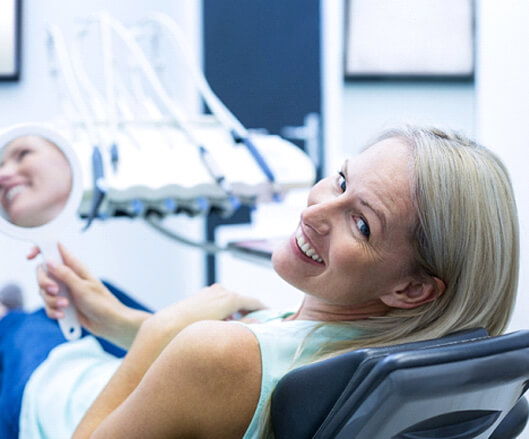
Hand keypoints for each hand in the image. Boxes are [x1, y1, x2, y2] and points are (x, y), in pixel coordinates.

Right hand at [35, 243, 149, 347]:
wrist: (108, 323)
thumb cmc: (101, 303)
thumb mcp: (82, 287)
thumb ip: (65, 274)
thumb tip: (50, 261)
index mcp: (75, 267)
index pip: (56, 250)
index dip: (41, 249)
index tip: (30, 256)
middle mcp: (68, 277)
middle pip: (43, 273)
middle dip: (45, 283)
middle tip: (56, 290)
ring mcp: (64, 290)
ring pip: (44, 291)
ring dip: (52, 300)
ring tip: (66, 305)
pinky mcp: (62, 304)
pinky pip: (48, 305)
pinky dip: (53, 311)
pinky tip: (63, 315)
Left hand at [144, 284, 265, 342]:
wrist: (161, 330)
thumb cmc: (192, 332)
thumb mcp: (222, 332)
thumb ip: (242, 327)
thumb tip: (259, 324)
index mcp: (230, 297)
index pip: (255, 302)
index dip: (266, 311)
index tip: (275, 320)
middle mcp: (220, 290)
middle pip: (242, 301)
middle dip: (251, 314)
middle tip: (257, 329)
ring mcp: (208, 292)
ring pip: (229, 303)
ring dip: (236, 314)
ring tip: (237, 332)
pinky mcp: (198, 297)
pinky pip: (218, 304)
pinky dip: (224, 313)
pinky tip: (219, 328)